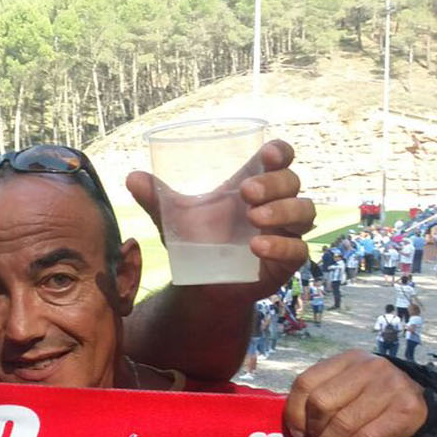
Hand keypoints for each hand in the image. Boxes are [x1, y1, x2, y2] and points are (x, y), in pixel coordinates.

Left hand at [128, 140, 314, 297]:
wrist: (202, 285)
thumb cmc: (196, 241)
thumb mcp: (174, 218)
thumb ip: (155, 199)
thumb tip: (131, 177)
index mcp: (254, 184)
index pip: (279, 158)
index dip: (280, 152)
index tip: (267, 154)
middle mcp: (277, 203)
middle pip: (292, 181)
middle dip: (274, 183)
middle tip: (246, 193)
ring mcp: (287, 231)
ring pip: (304, 211)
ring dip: (282, 210)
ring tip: (255, 218)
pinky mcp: (289, 260)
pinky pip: (299, 250)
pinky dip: (281, 245)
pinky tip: (258, 246)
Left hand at [284, 350, 427, 436]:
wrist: (421, 402)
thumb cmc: (373, 398)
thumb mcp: (349, 387)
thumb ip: (324, 397)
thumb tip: (296, 431)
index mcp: (347, 359)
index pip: (306, 382)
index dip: (294, 410)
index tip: (296, 432)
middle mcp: (368, 368)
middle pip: (322, 403)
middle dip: (313, 432)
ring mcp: (389, 387)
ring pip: (343, 424)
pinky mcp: (405, 410)